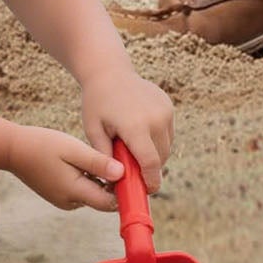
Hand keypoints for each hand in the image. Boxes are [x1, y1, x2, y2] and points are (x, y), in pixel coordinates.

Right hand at [6, 124, 124, 210]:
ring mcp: (63, 200)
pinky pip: (81, 190)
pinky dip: (87, 178)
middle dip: (112, 184)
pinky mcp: (59, 194)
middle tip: (116, 157)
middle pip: (102, 199)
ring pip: (92, 193)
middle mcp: (70, 202)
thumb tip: (121, 174)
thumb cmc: (44, 145)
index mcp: (75, 193)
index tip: (131, 172)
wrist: (14, 150)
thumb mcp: (73, 149)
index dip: (124, 191)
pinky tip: (82, 160)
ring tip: (97, 155)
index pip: (109, 203)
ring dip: (99, 179)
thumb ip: (97, 163)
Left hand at [80, 69, 174, 192]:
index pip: (150, 163)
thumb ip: (104, 157)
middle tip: (134, 173)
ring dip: (155, 155)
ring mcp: (164, 110)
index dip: (150, 181)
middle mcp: (155, 118)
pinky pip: (168, 134)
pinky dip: (158, 141)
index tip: (145, 191)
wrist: (109, 71)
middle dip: (150, 170)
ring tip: (135, 152)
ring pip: (166, 147)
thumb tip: (115, 183)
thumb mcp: (94, 131)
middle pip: (161, 158)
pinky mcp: (168, 106)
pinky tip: (141, 135)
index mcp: (135, 125)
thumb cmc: (97, 102)